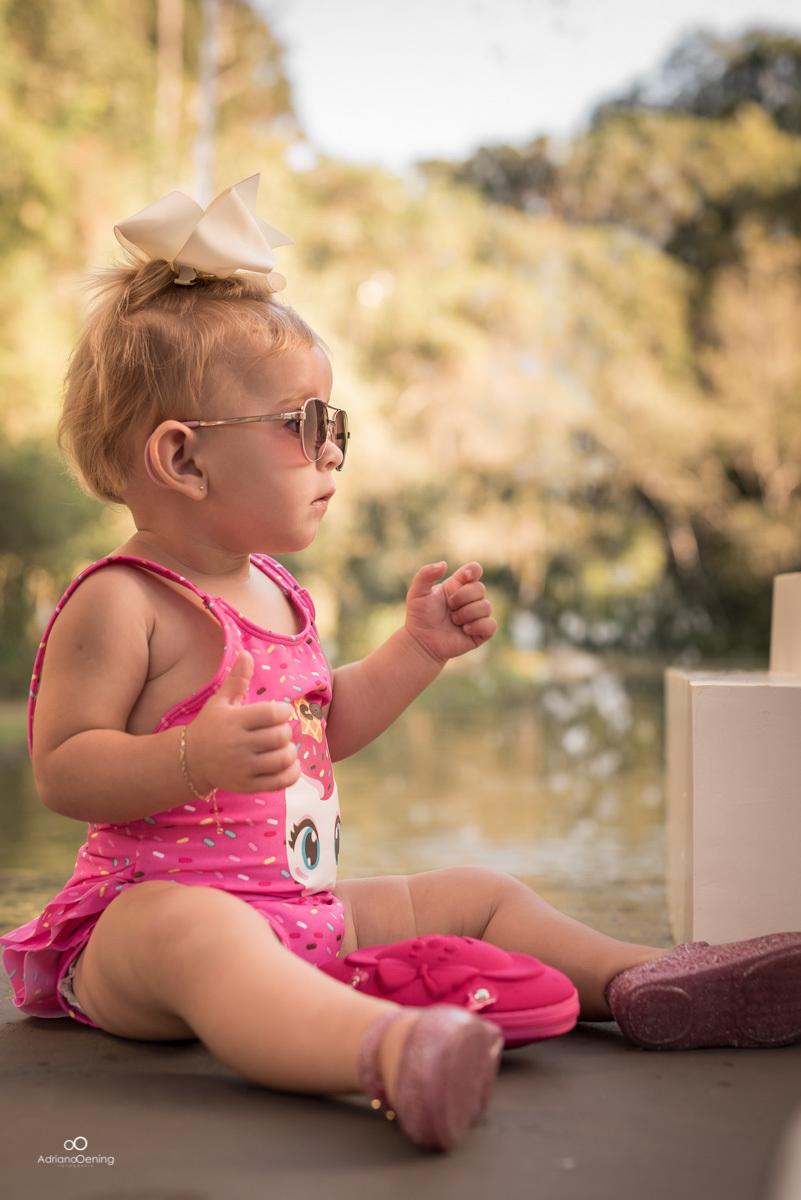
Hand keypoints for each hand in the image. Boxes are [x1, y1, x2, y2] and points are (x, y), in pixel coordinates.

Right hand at [186, 651, 299, 793]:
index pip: (273, 713)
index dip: (282, 711)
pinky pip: (280, 781)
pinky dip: (291, 773)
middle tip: (278, 731)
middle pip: (280, 736)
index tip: (278, 713)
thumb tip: (246, 652)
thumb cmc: (211, 726)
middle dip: (285, 731)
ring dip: (290, 752)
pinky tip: (288, 764)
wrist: (191, 760)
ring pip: (283, 759)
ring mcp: (244, 767)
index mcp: (235, 721)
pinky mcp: (248, 785)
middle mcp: (239, 745)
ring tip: (282, 747)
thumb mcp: (221, 702)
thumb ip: (237, 680)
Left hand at [404, 561, 497, 663]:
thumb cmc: (419, 617)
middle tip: (450, 607)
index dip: (473, 570)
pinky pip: (491, 625)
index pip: (474, 570)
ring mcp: (477, 615)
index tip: (464, 576)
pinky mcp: (481, 632)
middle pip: (480, 588)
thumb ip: (425, 575)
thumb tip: (444, 564)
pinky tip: (465, 630)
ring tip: (454, 621)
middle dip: (463, 597)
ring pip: (486, 606)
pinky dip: (478, 626)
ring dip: (467, 613)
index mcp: (457, 586)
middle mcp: (470, 599)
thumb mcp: (417, 593)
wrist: (421, 642)